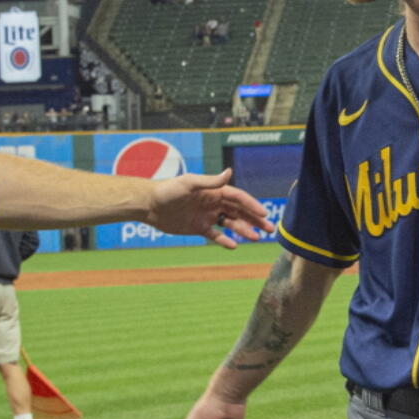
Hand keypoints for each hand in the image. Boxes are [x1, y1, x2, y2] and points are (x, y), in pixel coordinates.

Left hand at [147, 168, 273, 248]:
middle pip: (238, 211)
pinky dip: (224, 240)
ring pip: (230, 224)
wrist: (149, 205)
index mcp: (213, 191)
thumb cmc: (168, 190)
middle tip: (269, 228)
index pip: (238, 198)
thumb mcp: (189, 184)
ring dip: (244, 230)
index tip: (264, 214)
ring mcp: (206, 215)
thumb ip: (210, 181)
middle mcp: (212, 202)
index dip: (252, 205)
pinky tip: (234, 245)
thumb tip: (230, 172)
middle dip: (254, 219)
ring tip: (256, 238)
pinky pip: (215, 235)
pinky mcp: (197, 227)